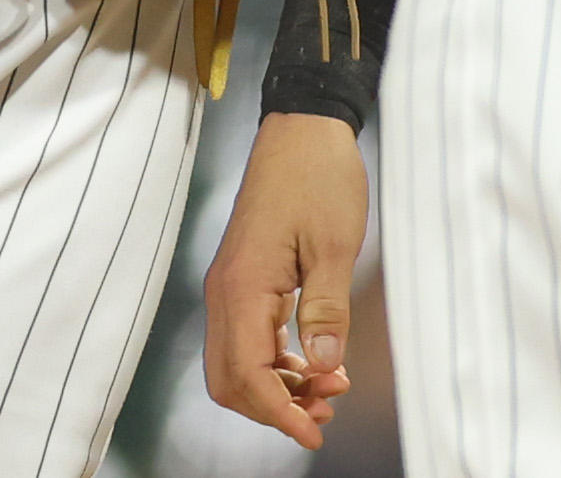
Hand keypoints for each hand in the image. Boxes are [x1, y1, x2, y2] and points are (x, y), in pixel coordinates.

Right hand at [204, 113, 368, 447]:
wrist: (303, 127)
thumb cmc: (320, 177)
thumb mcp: (334, 245)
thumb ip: (327, 310)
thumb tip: (325, 369)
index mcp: (243, 286)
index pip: (247, 375)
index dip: (279, 414)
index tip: (315, 433)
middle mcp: (225, 290)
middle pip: (231, 381)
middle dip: (274, 407)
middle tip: (326, 411)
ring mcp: (230, 284)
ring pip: (237, 363)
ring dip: (278, 387)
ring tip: (330, 388)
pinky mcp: (244, 277)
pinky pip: (248, 338)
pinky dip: (276, 362)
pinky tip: (315, 362)